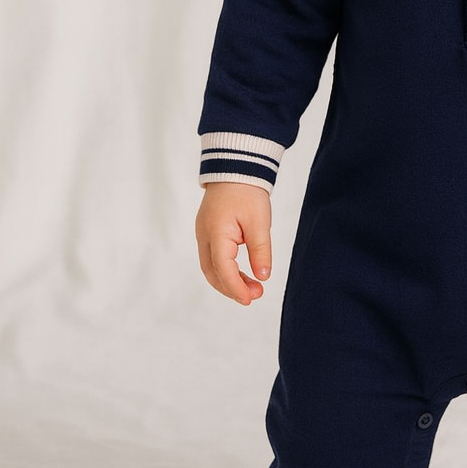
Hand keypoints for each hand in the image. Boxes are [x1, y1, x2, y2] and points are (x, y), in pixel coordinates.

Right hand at [195, 182, 272, 304]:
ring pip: (211, 267)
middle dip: (232, 288)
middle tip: (255, 295)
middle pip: (213, 273)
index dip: (236, 288)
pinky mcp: (208, 231)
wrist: (236, 168)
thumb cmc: (247, 191)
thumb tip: (263, 276)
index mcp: (215, 234)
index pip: (223, 269)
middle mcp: (204, 237)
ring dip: (229, 281)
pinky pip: (213, 257)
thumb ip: (261, 250)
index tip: (250, 299)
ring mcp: (203, 234)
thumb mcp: (259, 222)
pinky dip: (226, 270)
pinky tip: (242, 273)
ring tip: (252, 288)